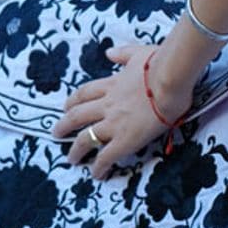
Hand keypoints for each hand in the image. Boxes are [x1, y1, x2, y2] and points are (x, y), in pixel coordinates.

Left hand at [52, 45, 186, 177]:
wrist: (170, 79)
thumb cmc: (161, 63)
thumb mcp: (138, 52)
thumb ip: (122, 54)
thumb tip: (110, 53)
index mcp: (111, 84)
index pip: (85, 93)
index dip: (73, 101)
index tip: (66, 106)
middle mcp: (107, 104)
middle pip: (77, 116)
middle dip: (64, 125)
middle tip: (56, 133)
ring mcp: (113, 123)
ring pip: (86, 138)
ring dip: (76, 150)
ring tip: (71, 159)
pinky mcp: (125, 140)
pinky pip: (106, 156)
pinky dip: (99, 167)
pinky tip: (96, 174)